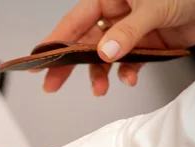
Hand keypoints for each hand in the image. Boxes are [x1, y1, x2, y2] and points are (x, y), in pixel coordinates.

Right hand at [38, 0, 194, 95]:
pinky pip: (128, 63)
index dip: (54, 41)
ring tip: (100, 89)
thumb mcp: (155, 7)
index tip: (39, 60)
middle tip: (52, 84)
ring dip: (100, 75)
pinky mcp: (145, 45)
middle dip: (69, 65)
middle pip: (83, 42)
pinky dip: (126, 73)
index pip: (74, 21)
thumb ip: (128, 32)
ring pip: (104, 57)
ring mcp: (129, 31)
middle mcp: (116, 14)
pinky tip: (129, 78)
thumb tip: (104, 52)